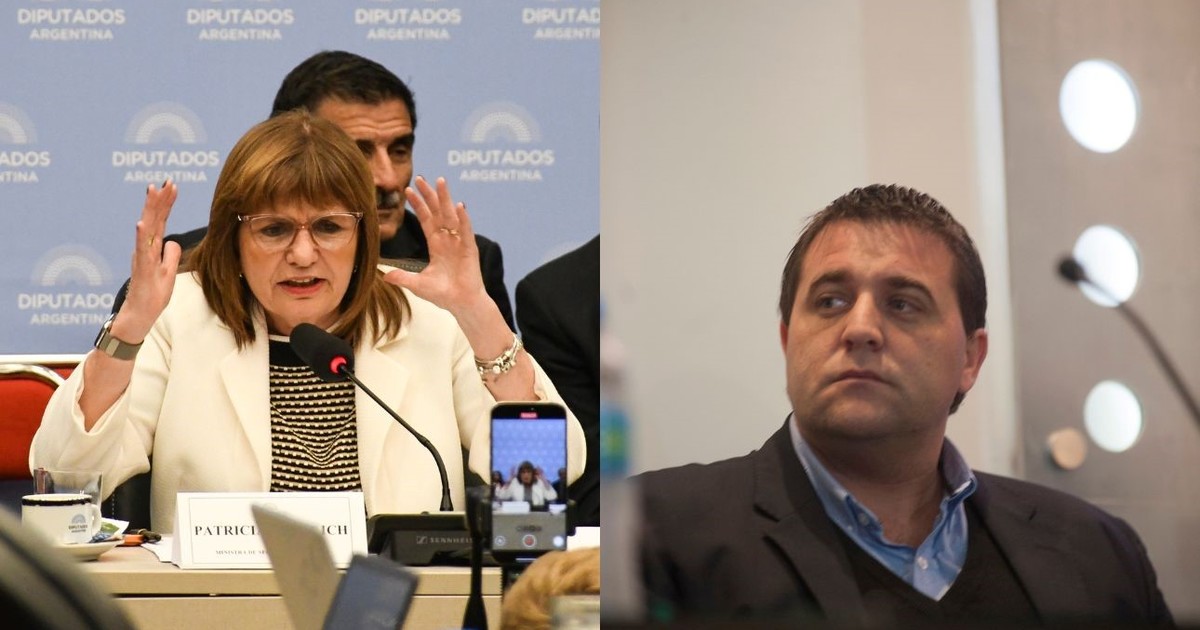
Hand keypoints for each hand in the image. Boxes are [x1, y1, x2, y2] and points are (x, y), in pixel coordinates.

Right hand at [119, 180, 182, 340]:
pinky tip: (142, 223)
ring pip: (147, 229)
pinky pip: (142, 250)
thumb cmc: (153, 295)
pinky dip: (142, 236)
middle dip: (160, 199)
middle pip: (154, 219)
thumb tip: (173, 241)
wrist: (140, 315)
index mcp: (153, 248)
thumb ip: (171, 255)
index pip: (161, 221)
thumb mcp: (169, 272)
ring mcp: (143, 257)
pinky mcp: (142, 269)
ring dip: (150, 209)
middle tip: (167, 181)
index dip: (166, 203)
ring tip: (152, 190)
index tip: (173, 186)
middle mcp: (146, 249)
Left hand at [382, 176, 488, 314]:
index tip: (408, 190)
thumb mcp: (418, 285)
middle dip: (429, 195)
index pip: (426, 220)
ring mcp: (460, 243)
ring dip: (446, 199)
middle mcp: (448, 240)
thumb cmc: (444, 295)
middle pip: (437, 212)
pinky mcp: (470, 249)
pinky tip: (459, 206)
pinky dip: (463, 219)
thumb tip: (383, 276)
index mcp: (437, 245)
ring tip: (440, 181)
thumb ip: (403, 278)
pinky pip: (466, 231)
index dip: (418, 205)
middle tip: (420, 178)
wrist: (462, 304)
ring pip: (451, 216)